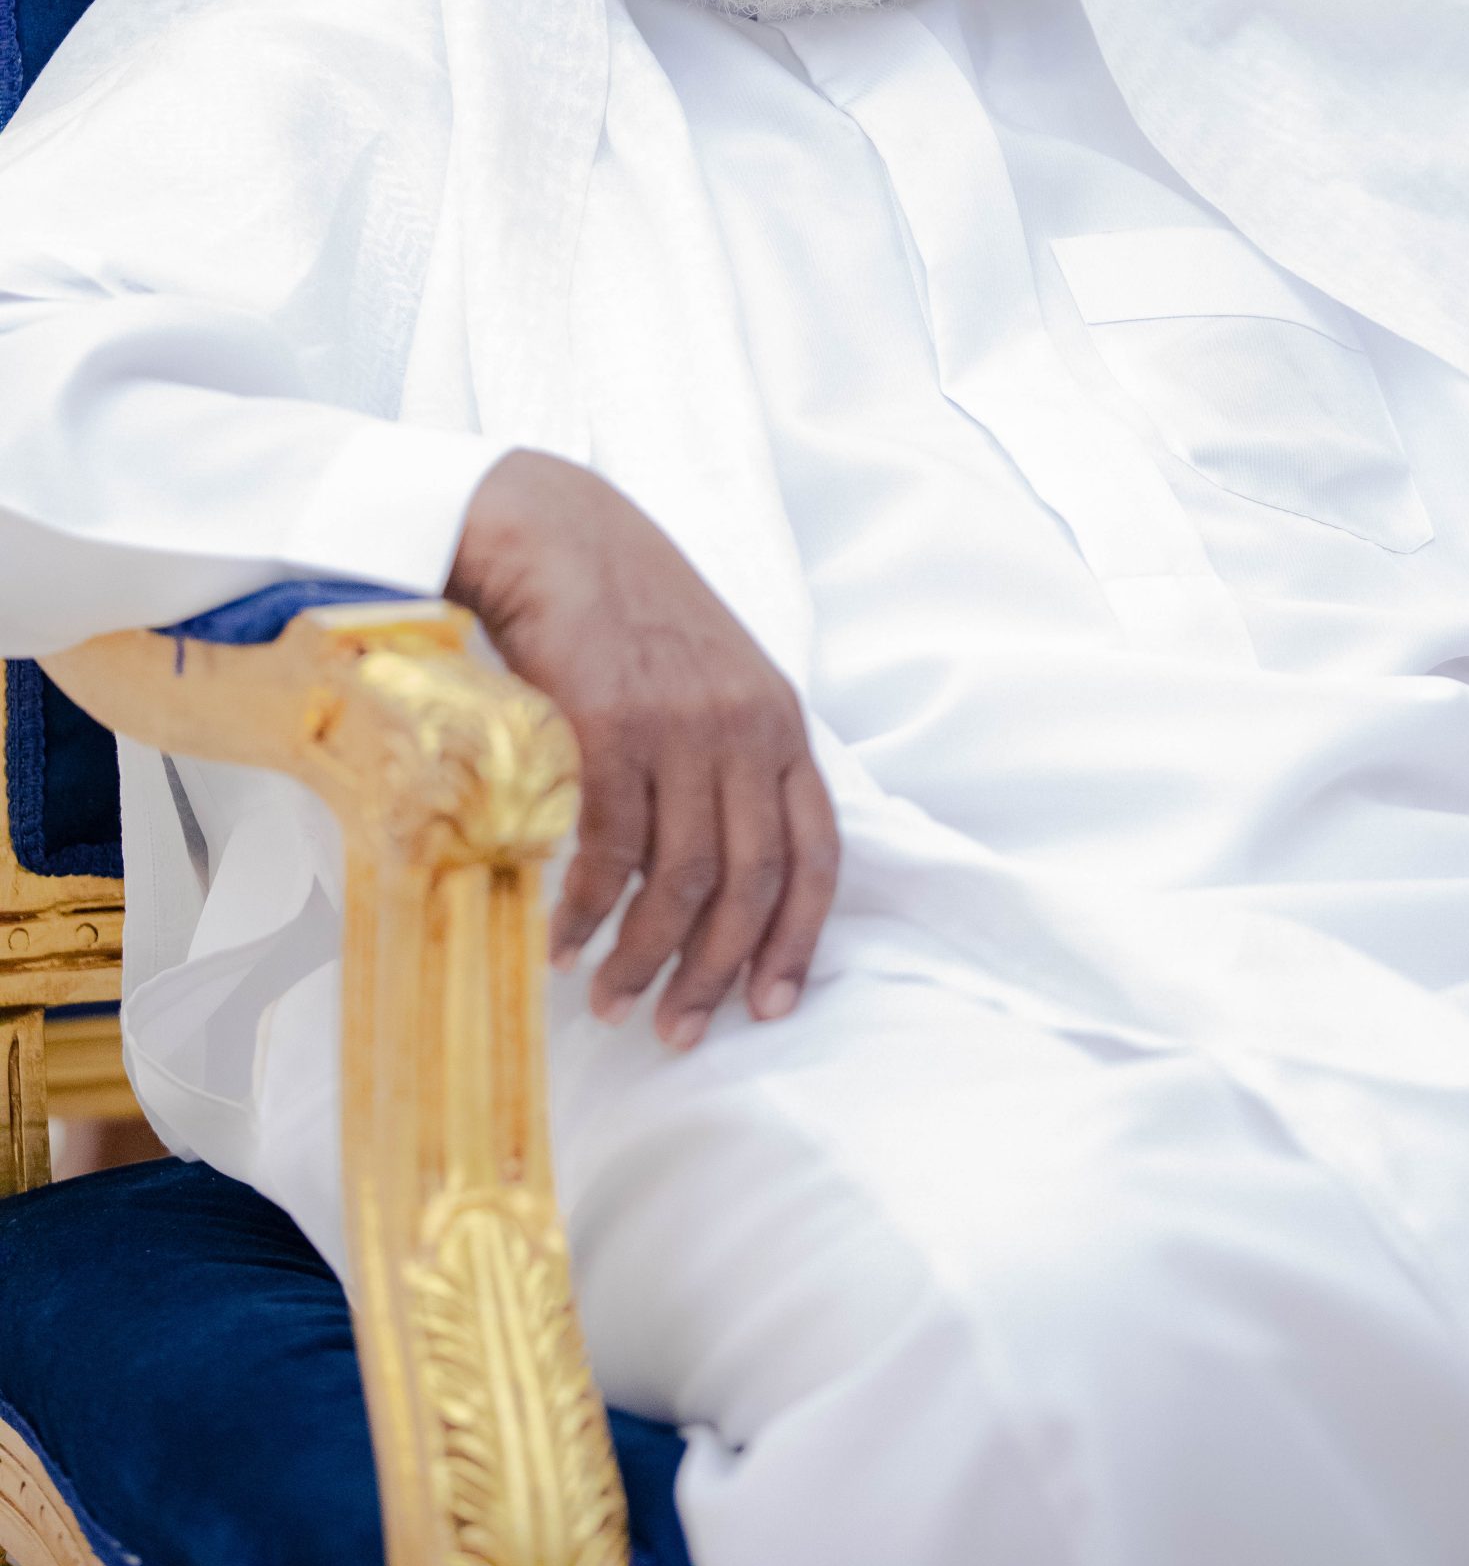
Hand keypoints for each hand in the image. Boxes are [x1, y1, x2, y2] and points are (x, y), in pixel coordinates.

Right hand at [446, 450, 837, 1049]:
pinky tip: (563, 941)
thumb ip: (731, 754)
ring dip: (645, 957)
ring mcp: (682, 726)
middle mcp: (745, 728)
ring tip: (610, 1000)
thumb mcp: (712, 675)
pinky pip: (611, 849)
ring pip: (682, 879)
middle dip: (713, 973)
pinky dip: (588, 910)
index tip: (770, 1006)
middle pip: (751, 883)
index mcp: (781, 722)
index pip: (817, 853)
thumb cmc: (626, 610)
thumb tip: (719, 869)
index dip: (798, 940)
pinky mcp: (613, 724)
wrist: (554, 533)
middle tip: (676, 1032)